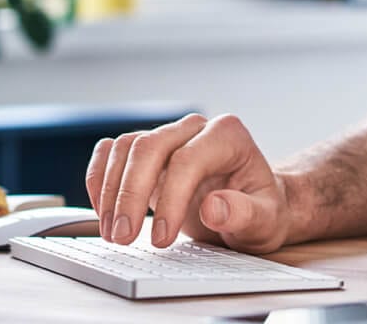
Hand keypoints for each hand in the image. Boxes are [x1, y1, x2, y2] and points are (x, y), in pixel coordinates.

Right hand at [85, 113, 294, 252]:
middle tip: (123, 238)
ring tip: (113, 234)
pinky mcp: (148, 152)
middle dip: (130, 194)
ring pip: (126, 148)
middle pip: (149, 147)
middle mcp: (195, 128)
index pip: (189, 160)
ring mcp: (169, 136)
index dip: (170, 200)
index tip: (160, 239)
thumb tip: (213, 207)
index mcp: (228, 135)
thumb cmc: (262, 211)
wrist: (254, 206)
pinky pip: (112, 151)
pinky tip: (102, 210)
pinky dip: (101, 178)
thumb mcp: (265, 221)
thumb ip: (245, 213)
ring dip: (112, 191)